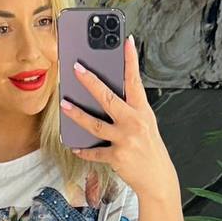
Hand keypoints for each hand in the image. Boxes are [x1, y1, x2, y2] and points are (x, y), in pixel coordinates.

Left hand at [60, 36, 177, 199]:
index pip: (135, 81)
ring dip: (77, 114)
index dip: (130, 60)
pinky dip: (84, 149)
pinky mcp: (116, 157)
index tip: (126, 41)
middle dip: (90, 82)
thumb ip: (130, 110)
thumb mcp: (146, 125)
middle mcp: (134, 123)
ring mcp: (125, 140)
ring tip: (64, 104)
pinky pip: (95, 151)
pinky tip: (74, 144)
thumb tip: (107, 97)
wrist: (157, 179)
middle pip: (108, 98)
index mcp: (142, 111)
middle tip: (76, 68)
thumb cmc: (150, 149)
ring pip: (95, 124)